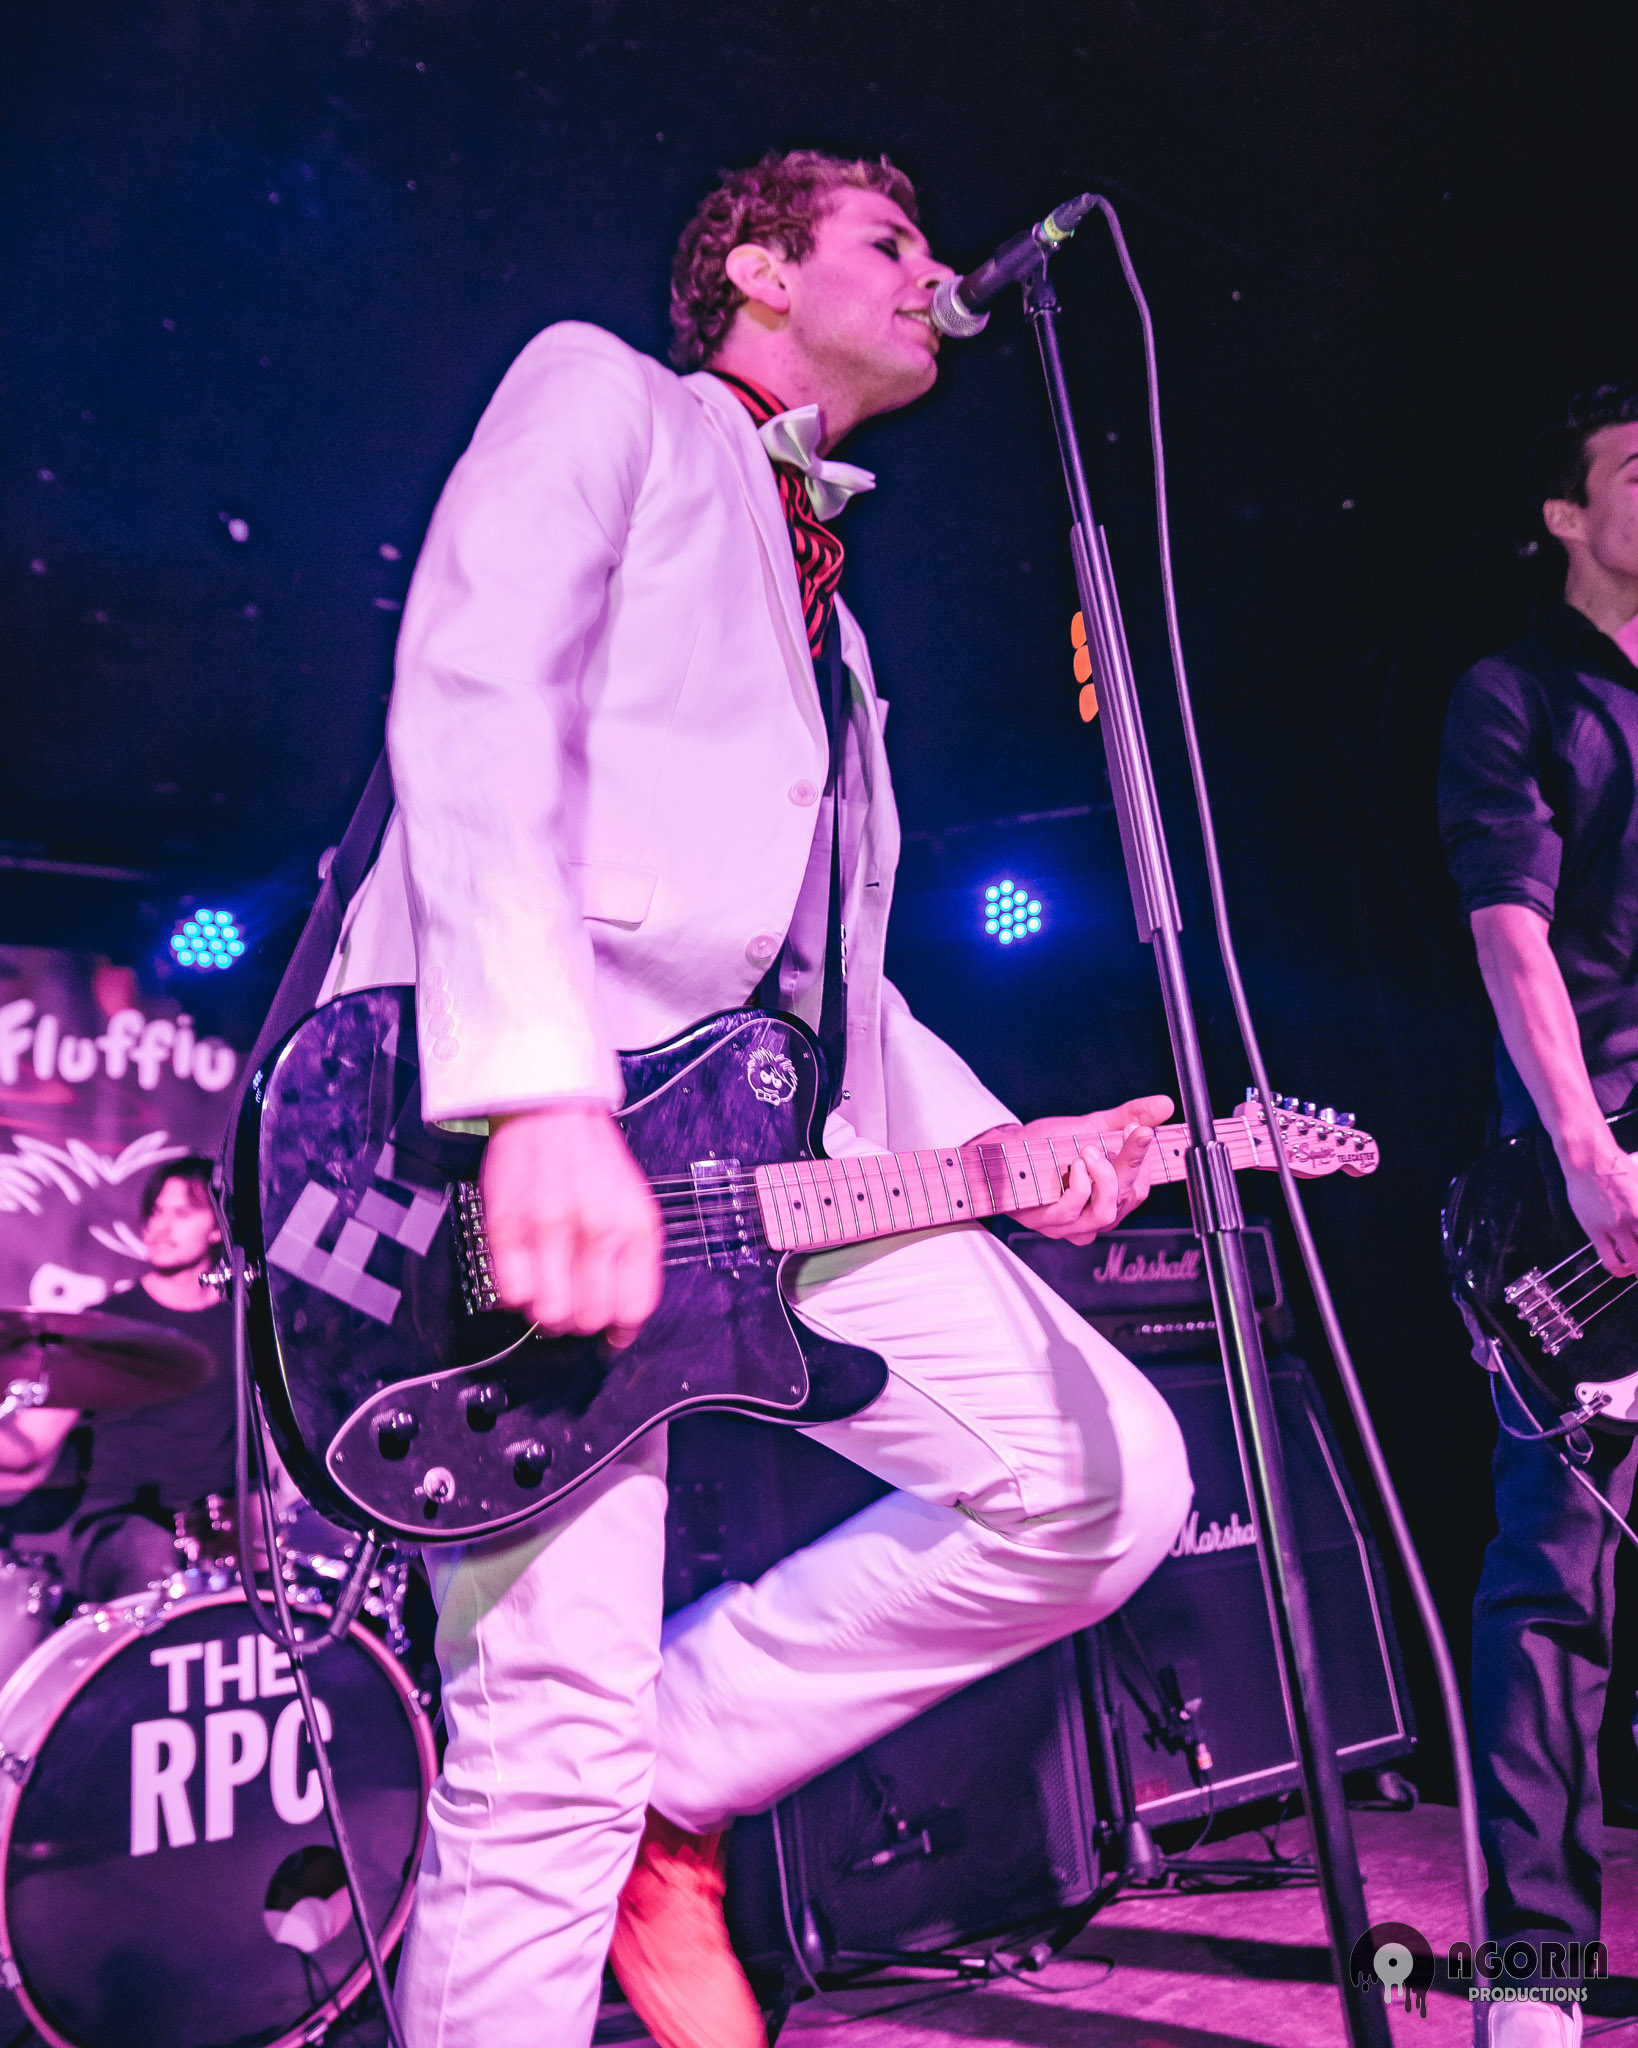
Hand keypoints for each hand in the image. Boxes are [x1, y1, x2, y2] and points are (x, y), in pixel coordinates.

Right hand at [482, 1106, 662, 1346]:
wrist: (551, 1111)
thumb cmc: (593, 1162)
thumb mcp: (636, 1205)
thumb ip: (635, 1262)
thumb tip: (622, 1323)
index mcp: (636, 1226)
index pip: (633, 1309)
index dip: (620, 1331)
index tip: (610, 1333)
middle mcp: (596, 1230)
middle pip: (589, 1318)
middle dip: (581, 1322)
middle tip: (574, 1305)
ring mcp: (549, 1229)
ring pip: (549, 1314)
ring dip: (547, 1314)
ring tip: (548, 1291)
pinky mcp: (507, 1227)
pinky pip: (512, 1292)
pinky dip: (517, 1295)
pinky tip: (525, 1275)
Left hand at [971, 1094, 1172, 1244]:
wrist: (1004, 1151)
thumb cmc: (1046, 1145)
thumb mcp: (1093, 1126)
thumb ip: (1129, 1117)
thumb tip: (1164, 1105)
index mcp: (1110, 1198)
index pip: (1142, 1186)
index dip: (1146, 1159)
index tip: (1145, 1131)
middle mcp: (1094, 1216)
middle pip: (1127, 1198)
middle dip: (1131, 1163)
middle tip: (1128, 1133)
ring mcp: (1070, 1224)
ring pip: (1105, 1212)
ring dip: (1103, 1177)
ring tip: (1089, 1151)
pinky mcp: (1046, 1222)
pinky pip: (1072, 1211)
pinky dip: (1080, 1187)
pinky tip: (1074, 1168)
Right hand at [1562, 1145, 1637, 1277]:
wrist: (1589, 1158)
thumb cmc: (1617, 1166)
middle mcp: (1636, 1218)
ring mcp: (1617, 1226)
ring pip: (1634, 1261)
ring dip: (1636, 1270)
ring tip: (1634, 1270)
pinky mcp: (1596, 1230)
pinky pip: (1609, 1259)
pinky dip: (1617, 1269)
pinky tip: (1620, 1268)